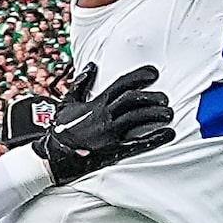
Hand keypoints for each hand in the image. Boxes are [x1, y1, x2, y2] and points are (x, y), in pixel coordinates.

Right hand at [40, 63, 174, 182]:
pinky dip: (155, 138)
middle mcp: (104, 115)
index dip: (139, 76)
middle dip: (152, 96)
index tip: (154, 73)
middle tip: (165, 98)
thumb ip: (80, 84)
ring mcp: (109, 132)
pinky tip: (168, 133)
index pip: (121, 84)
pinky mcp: (113, 149)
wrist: (53, 155)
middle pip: (133, 99)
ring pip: (137, 117)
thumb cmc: (60, 130)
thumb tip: (90, 66)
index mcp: (96, 103)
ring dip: (156, 113)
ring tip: (168, 112)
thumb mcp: (67, 103)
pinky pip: (137, 143)